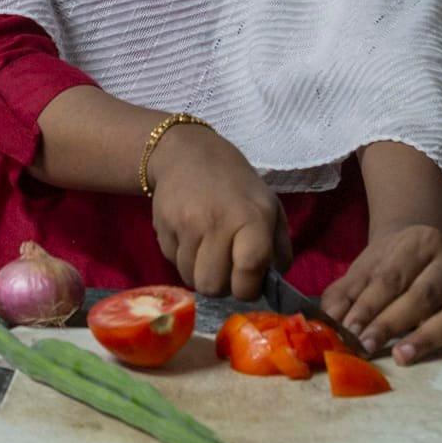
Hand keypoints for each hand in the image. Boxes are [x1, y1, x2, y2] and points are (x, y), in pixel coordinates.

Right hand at [148, 123, 289, 300]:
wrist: (187, 154)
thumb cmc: (237, 185)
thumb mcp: (270, 207)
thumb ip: (279, 248)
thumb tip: (273, 284)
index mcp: (252, 217)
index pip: (249, 270)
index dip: (248, 289)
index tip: (247, 283)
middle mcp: (217, 222)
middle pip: (213, 286)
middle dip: (221, 285)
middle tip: (225, 269)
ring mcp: (186, 224)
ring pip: (190, 279)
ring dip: (200, 273)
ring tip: (208, 250)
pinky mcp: (162, 226)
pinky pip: (172, 262)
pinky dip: (183, 258)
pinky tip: (190, 237)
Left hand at [321, 224, 441, 364]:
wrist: (418, 247)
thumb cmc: (388, 263)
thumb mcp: (363, 269)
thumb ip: (343, 294)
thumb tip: (328, 323)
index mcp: (419, 243)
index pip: (391, 278)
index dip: (369, 306)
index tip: (349, 331)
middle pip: (422, 296)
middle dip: (391, 324)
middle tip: (368, 347)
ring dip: (425, 337)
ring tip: (402, 356)